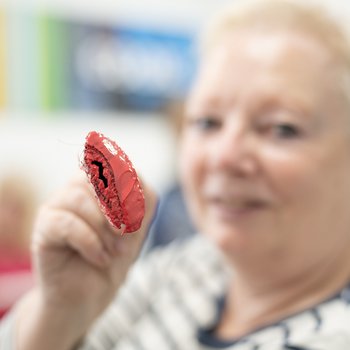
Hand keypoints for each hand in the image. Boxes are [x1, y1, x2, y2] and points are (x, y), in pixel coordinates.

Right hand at [31, 172, 156, 327]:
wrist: (92, 294)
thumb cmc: (114, 256)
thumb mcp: (137, 227)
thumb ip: (142, 201)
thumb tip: (136, 179)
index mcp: (100, 185)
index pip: (114, 164)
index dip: (130, 187)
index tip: (137, 218)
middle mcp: (76, 189)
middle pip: (95, 177)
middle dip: (118, 208)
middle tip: (126, 234)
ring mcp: (57, 206)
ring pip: (79, 198)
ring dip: (104, 228)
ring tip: (114, 251)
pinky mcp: (44, 228)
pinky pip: (66, 223)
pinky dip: (90, 242)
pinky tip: (100, 258)